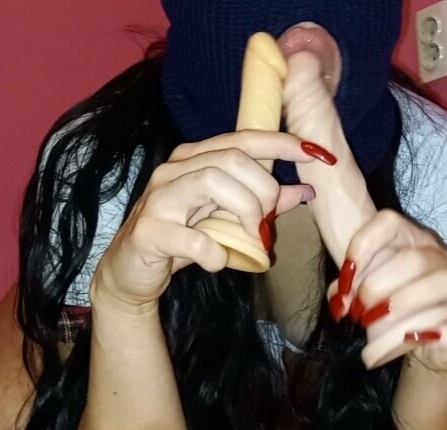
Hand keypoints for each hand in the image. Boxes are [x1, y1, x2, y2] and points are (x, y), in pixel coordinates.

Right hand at [89, 130, 326, 313]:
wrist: (130, 274)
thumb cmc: (181, 240)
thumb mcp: (226, 218)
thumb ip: (262, 202)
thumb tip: (305, 191)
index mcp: (194, 159)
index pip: (243, 139)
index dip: (281, 143)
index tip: (316, 154)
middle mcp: (174, 169)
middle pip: (233, 159)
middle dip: (263, 190)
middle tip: (266, 223)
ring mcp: (158, 197)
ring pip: (212, 181)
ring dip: (244, 211)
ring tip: (249, 237)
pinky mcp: (148, 231)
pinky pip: (194, 237)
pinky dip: (215, 252)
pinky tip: (218, 261)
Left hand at [327, 210, 446, 370]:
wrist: (425, 348)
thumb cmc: (388, 314)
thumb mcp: (361, 297)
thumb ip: (346, 293)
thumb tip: (341, 303)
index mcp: (411, 241)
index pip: (390, 223)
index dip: (363, 246)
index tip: (345, 278)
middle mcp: (442, 258)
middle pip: (415, 259)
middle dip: (378, 288)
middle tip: (358, 315)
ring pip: (444, 284)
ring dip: (404, 309)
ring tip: (375, 331)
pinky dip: (441, 331)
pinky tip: (414, 339)